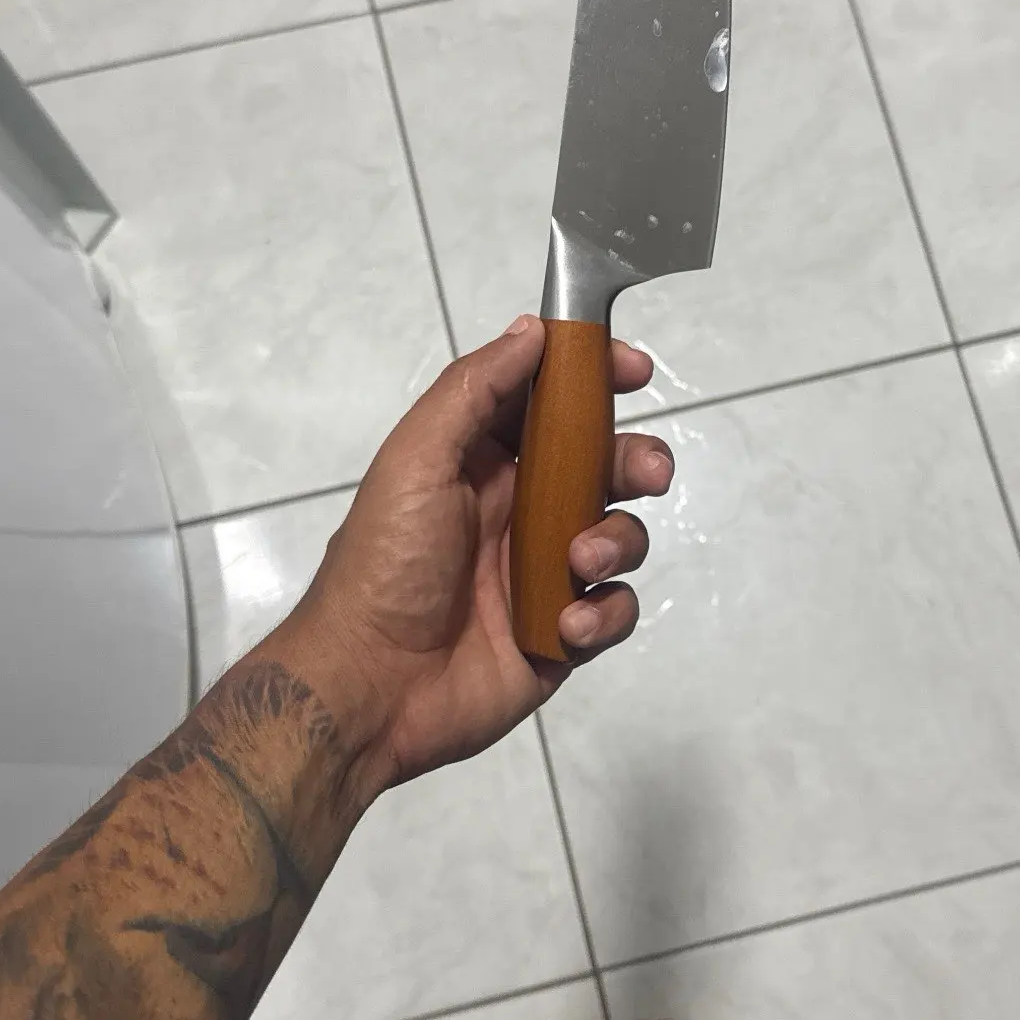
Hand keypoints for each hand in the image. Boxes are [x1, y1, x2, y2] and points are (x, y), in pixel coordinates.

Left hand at [270, 316, 673, 786]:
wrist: (371, 687)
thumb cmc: (385, 565)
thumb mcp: (416, 460)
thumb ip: (474, 390)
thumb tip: (532, 332)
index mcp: (480, 463)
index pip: (548, 404)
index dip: (592, 380)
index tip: (634, 371)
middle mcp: (517, 511)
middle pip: (603, 467)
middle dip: (635, 461)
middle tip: (648, 474)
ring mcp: (542, 574)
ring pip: (619, 536)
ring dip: (617, 541)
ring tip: (581, 563)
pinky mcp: (561, 635)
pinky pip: (614, 610)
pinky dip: (604, 613)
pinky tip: (567, 625)